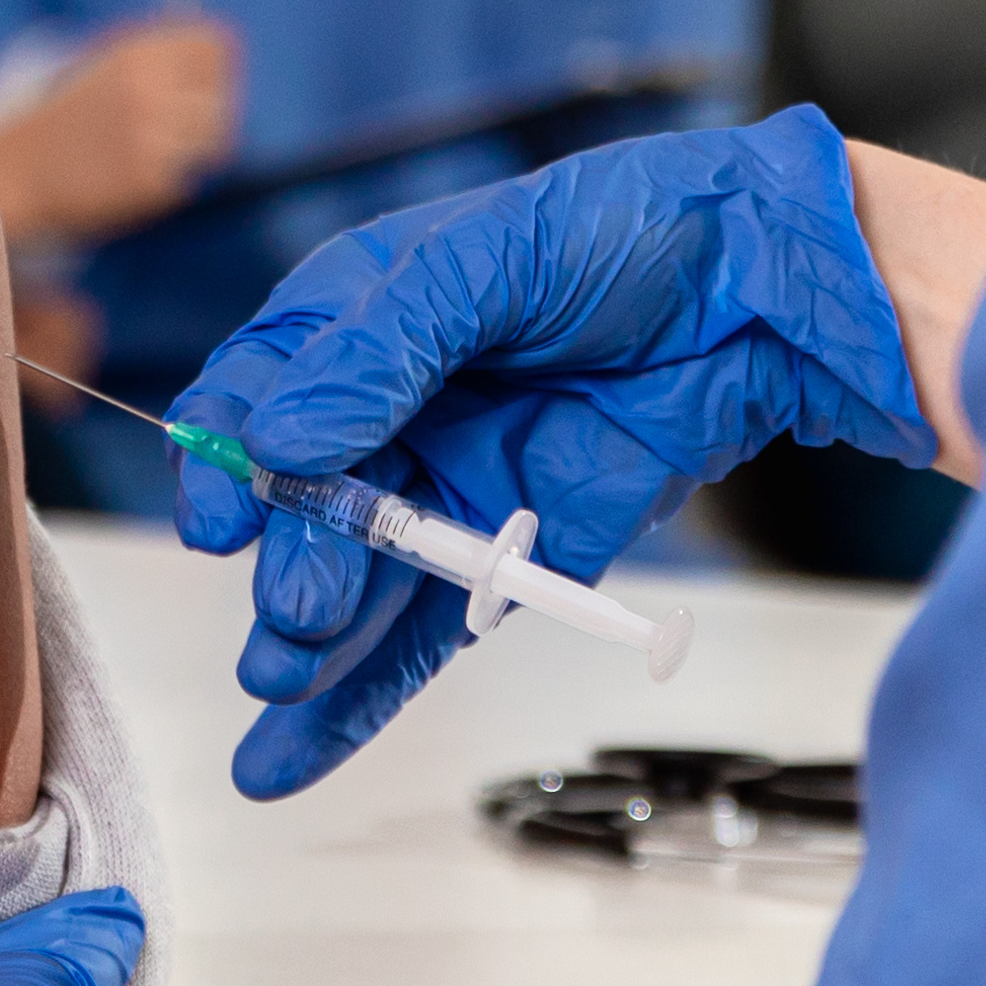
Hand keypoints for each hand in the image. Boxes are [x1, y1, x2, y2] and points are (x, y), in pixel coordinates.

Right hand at [0, 13, 242, 243]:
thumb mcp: (106, 65)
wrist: (17, 171)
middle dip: (210, 115)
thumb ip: (161, 53)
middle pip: (222, 97)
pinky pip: (187, 179)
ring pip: (214, 140)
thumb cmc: (68, 118)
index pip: (216, 46)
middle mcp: (148, 89)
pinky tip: (133, 178)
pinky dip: (169, 183)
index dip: (215, 68)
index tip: (201, 86)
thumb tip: (228, 45)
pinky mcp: (149, 182)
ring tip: (160, 154)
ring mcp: (151, 137)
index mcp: (136, 53)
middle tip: (181, 129)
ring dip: (196, 150)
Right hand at [176, 111, 929, 793]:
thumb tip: (281, 441)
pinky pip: (426, 638)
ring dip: (311, 644)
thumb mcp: (489, 262)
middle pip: (303, 509)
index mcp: (359, 321)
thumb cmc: (625, 230)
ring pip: (356, 587)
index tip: (222, 522)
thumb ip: (383, 352)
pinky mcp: (514, 559)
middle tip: (298, 611)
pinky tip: (294, 756)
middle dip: (291, 564)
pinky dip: (364, 699)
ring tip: (286, 686)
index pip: (253, 398)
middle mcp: (388, 413)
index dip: (221, 462)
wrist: (765, 291)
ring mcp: (449, 491)